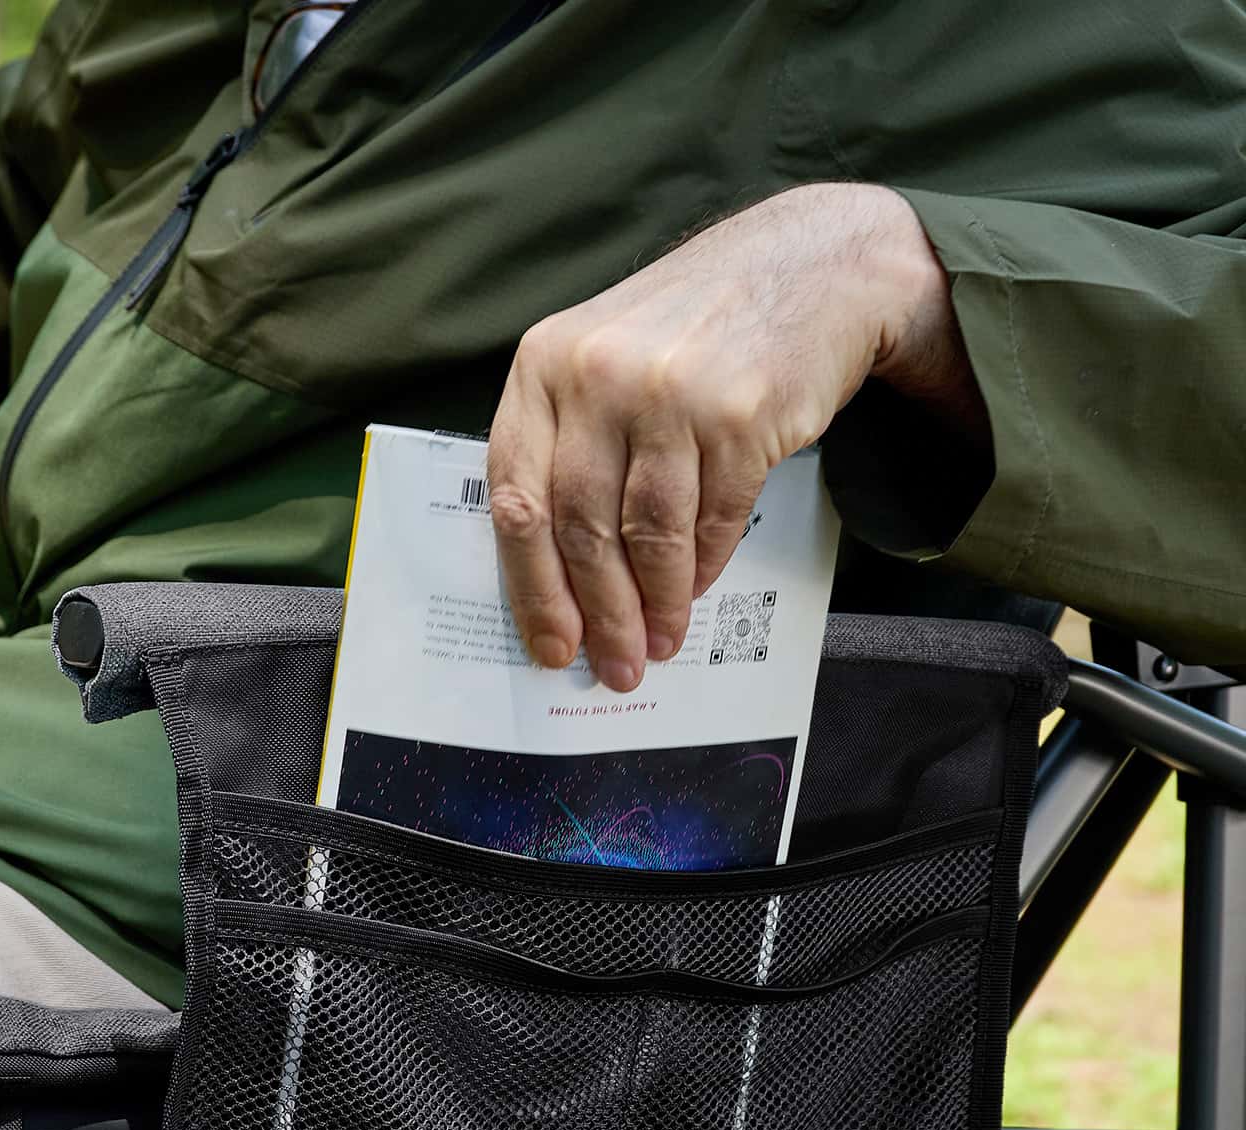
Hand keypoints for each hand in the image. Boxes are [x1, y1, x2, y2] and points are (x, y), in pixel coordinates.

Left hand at [487, 182, 982, 692]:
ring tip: (660, 645)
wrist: (810, 265)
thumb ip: (570, 448)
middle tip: (614, 665)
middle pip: (580, 526)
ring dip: (655, 604)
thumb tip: (562, 580)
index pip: (517, 497)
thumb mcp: (603, 361)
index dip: (531, 585)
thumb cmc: (693, 331)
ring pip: (647, 534)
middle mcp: (597, 374)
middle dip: (599, 613)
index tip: (550, 643)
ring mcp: (668, 391)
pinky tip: (698, 593)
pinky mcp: (739, 412)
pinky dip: (704, 568)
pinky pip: (712, 519)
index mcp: (544, 365)